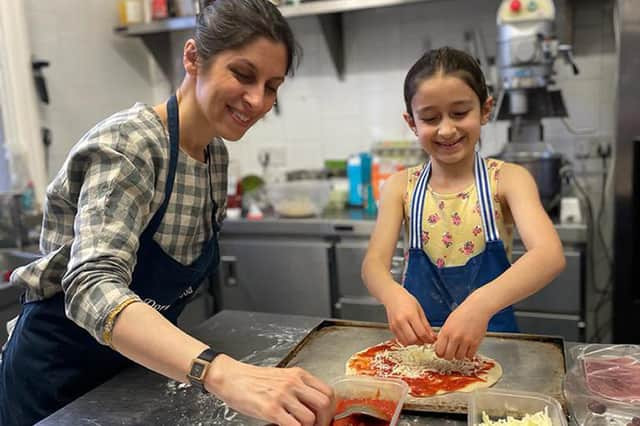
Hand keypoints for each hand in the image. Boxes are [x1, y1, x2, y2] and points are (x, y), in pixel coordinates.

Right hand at [206, 355, 334, 425]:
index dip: (331, 409)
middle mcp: (293, 383)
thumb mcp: (281, 377)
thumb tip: (313, 407)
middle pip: (324, 404)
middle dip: (324, 421)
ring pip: (310, 418)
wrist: (230, 376)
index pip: (328, 392)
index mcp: (298, 374)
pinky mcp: (270, 408)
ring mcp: (282, 395)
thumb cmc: (253, 379)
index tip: (326, 418)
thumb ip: (298, 388)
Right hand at [383, 286, 436, 344]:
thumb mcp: (420, 310)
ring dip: (414, 343)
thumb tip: (432, 337)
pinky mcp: (391, 329)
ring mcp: (395, 326)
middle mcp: (401, 321)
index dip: (429, 339)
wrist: (392, 296)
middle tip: (425, 339)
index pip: (421, 333)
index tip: (433, 340)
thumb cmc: (406, 300)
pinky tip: (411, 335)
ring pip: (406, 342)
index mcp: (410, 315)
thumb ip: (426, 325)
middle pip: (413, 340)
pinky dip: (407, 341)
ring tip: (418, 337)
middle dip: (421, 342)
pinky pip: (401, 340)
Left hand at [434, 299, 490, 359]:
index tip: (442, 352)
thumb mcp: (448, 322)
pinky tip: (467, 348)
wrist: (477, 308)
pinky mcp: (475, 343)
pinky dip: (468, 354)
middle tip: (451, 352)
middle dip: (448, 356)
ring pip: (459, 357)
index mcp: (446, 331)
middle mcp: (455, 337)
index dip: (440, 353)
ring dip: (459, 355)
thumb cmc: (463, 313)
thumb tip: (439, 347)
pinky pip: (470, 355)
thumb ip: (444, 335)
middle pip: (448, 357)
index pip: (439, 350)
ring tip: (460, 348)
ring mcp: (466, 341)